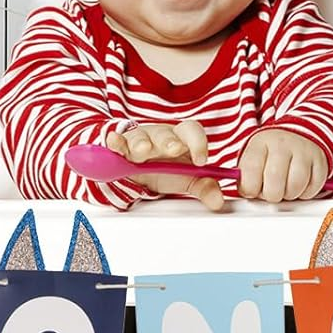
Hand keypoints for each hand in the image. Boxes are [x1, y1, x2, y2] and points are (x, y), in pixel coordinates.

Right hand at [104, 121, 224, 210]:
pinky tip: (114, 142)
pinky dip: (115, 142)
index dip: (198, 143)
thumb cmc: (167, 167)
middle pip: (164, 133)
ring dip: (141, 143)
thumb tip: (218, 201)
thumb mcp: (187, 178)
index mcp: (180, 139)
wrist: (140, 164)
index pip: (192, 131)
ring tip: (141, 151)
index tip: (200, 160)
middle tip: (173, 150)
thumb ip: (204, 187)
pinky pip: (117, 141)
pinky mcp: (121, 146)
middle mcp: (160, 136)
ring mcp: (139, 139)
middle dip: (168, 141)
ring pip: (140, 136)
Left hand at [237, 129, 328, 203]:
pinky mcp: (320, 161)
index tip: (251, 190)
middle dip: (271, 194)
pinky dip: (305, 193)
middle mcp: (281, 144)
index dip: (249, 188)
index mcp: (259, 143)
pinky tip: (299, 185)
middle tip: (271, 192)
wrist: (295, 136)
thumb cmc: (269, 155)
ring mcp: (302, 150)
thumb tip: (245, 193)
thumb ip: (245, 177)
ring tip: (284, 188)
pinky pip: (313, 188)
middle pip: (274, 179)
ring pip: (295, 185)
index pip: (250, 170)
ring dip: (289, 195)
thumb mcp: (252, 159)